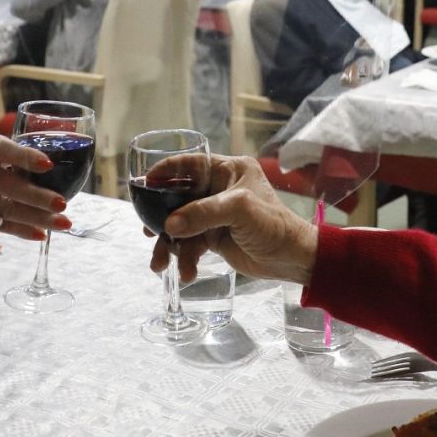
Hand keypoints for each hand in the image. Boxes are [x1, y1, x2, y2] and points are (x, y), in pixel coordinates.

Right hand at [0, 132, 71, 240]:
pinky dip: (22, 231)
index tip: (48, 164)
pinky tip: (42, 234)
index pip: (4, 150)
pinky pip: (0, 225)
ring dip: (37, 218)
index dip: (25, 157)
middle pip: (7, 186)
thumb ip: (13, 154)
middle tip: (62, 203)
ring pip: (8, 210)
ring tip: (63, 223)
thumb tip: (55, 166)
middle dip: (36, 197)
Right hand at [147, 154, 319, 284]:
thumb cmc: (273, 225)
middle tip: (147, 231)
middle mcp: (219, 189)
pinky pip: (190, 244)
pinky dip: (185, 258)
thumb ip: (203, 214)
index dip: (166, 171)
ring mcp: (215, 214)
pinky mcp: (214, 237)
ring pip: (181, 225)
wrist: (292, 259)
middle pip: (179, 197)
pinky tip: (187, 272)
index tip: (145, 184)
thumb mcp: (239, 211)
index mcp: (228, 170)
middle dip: (162, 218)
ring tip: (160, 265)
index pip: (190, 164)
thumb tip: (170, 225)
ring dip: (170, 245)